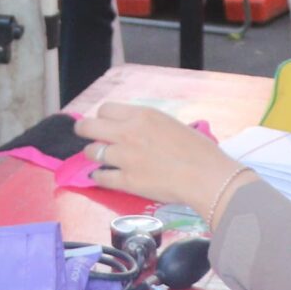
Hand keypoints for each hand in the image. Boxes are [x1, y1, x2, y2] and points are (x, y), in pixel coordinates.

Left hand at [75, 102, 241, 213]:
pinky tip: (102, 176)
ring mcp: (124, 157)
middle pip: (89, 126)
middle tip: (86, 136)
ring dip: (94, 154)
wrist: (206, 177)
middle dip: (84, 130)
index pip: (105, 109)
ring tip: (99, 158)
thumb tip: (135, 128)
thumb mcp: (170, 123)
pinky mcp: (126, 180)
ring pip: (92, 152)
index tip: (104, 123)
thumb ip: (148, 124)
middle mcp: (128, 132)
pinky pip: (100, 176)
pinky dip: (99, 176)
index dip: (103, 117)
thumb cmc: (199, 150)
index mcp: (142, 115)